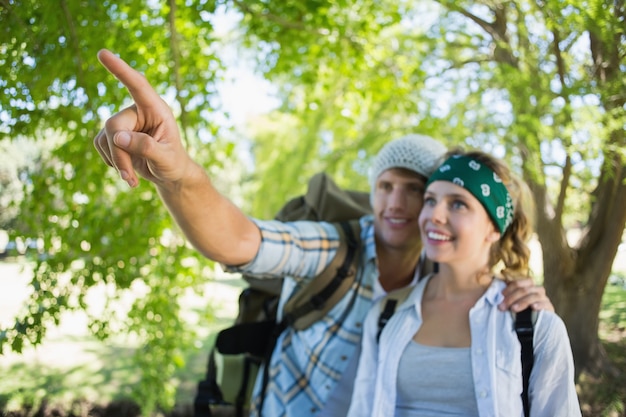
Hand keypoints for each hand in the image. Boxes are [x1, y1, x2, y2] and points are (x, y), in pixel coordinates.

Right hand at [93, 49, 192, 187]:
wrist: (170, 175)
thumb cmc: (174, 164)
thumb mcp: (166, 159)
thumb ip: (146, 147)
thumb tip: (117, 137)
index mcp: (157, 110)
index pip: (138, 86)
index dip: (121, 70)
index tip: (103, 54)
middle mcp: (139, 111)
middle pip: (114, 125)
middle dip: (119, 154)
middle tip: (129, 177)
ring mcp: (125, 122)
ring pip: (105, 138)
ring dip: (116, 162)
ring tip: (132, 178)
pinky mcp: (113, 134)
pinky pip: (101, 145)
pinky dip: (111, 162)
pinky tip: (126, 171)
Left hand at [498, 278, 554, 312]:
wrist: (536, 325)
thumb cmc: (521, 312)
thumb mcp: (513, 303)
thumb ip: (507, 297)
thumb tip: (493, 294)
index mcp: (527, 285)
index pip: (517, 283)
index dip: (508, 289)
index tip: (500, 297)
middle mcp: (537, 290)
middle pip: (524, 289)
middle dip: (511, 298)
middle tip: (502, 307)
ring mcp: (544, 298)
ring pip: (534, 295)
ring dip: (522, 302)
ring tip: (513, 309)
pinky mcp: (550, 307)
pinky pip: (546, 303)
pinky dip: (539, 305)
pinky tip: (533, 308)